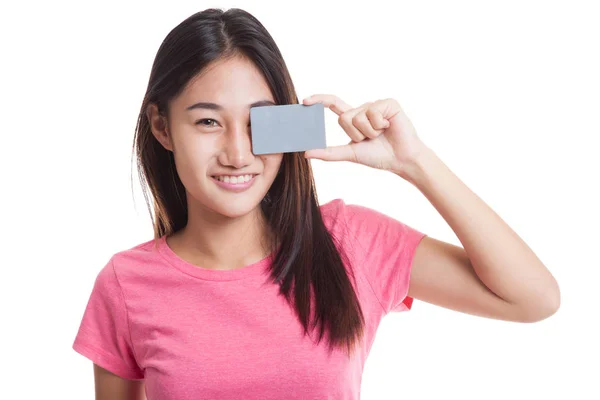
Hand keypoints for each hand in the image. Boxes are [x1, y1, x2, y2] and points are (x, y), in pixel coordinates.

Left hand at [302, 94, 427, 177]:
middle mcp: (363, 109)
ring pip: (358, 116)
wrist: (400, 160)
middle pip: (345, 118)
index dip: (319, 100)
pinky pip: (373, 112)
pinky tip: (389, 127)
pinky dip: (380, 125)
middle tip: (371, 139)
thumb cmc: (378, 156)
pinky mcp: (388, 103)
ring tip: (381, 134)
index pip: (333, 105)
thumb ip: (329, 153)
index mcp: (354, 118)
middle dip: (356, 134)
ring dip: (369, 132)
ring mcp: (376, 105)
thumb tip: (306, 153)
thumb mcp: (350, 153)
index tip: (304, 101)